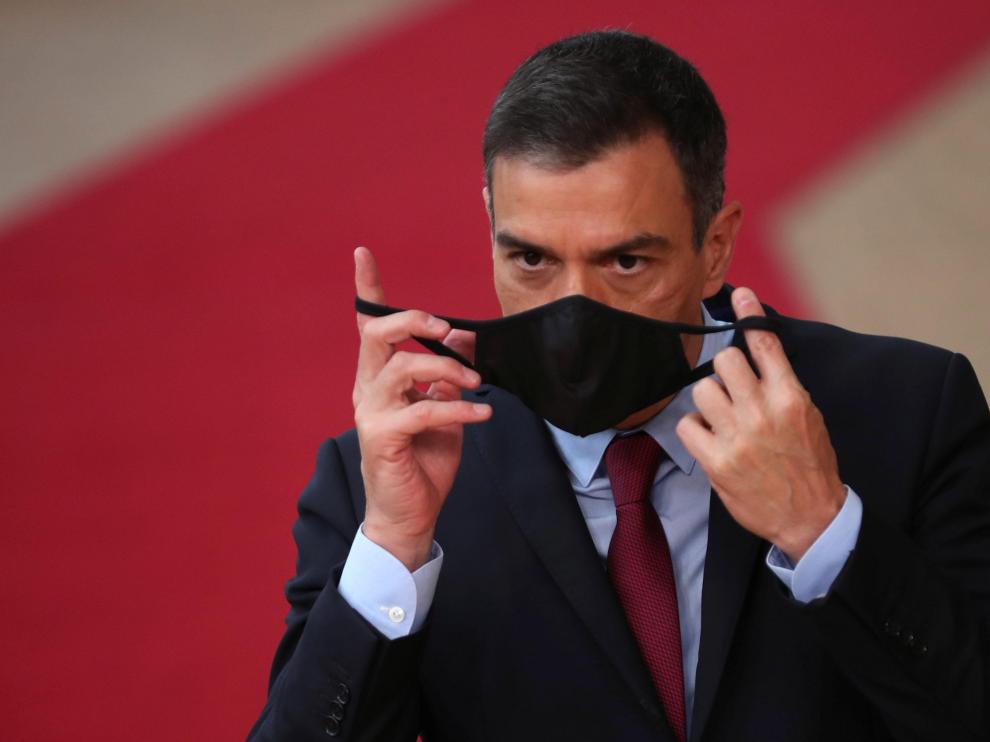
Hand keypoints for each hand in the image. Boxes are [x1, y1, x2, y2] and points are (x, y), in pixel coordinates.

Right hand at [352, 246, 486, 569]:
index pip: (369, 328)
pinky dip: (459, 409)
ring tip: (476, 383)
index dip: (367, 290)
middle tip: (447, 330)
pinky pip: (423, 410)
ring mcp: (372, 414)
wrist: (410, 513)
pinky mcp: (382, 438)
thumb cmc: (423, 462)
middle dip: (414, 322)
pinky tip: (482, 416)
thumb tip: (460, 348)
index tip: (363, 254)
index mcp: (379, 380)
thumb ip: (446, 380)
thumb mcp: (443, 411)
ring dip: (446, 368)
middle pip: (377, 336)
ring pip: (402, 369)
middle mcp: (368, 391)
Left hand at [676, 287, 846, 561]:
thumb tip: (759, 357)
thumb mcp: (809, 417)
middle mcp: (763, 412)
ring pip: (702, 389)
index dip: (751, 316)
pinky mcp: (717, 461)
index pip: (766, 345)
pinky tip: (710, 438)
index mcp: (791, 398)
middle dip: (726, 370)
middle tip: (732, 389)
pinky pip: (687, 425)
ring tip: (722, 418)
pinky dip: (695, 428)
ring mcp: (738, 436)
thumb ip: (783, 387)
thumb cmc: (810, 465)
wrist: (811, 517)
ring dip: (709, 400)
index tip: (741, 296)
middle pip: (725, 361)